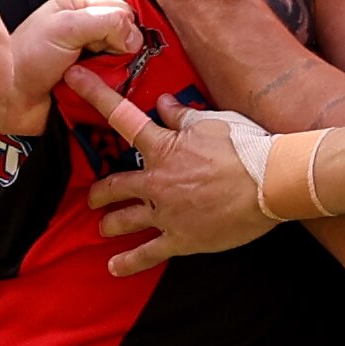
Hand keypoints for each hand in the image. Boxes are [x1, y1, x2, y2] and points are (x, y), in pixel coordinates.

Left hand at [2, 0, 141, 133]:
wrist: (10, 98)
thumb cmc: (26, 59)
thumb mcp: (65, 29)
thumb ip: (105, 22)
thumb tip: (134, 35)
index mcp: (81, 0)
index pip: (124, 9)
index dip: (120, 29)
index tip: (100, 44)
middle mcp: (90, 22)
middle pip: (128, 36)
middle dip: (116, 53)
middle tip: (91, 59)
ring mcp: (93, 51)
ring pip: (126, 61)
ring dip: (110, 73)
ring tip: (85, 76)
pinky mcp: (94, 76)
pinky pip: (117, 83)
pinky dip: (108, 88)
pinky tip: (88, 88)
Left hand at [67, 65, 278, 271]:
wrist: (271, 182)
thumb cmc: (245, 148)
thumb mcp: (212, 122)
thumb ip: (181, 116)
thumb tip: (163, 103)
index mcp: (163, 148)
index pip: (121, 117)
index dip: (95, 94)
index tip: (73, 78)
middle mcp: (157, 181)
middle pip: (115, 185)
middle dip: (99, 192)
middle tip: (93, 196)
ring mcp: (166, 213)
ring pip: (125, 220)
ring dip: (110, 223)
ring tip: (103, 227)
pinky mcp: (181, 239)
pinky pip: (148, 253)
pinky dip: (128, 262)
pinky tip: (114, 266)